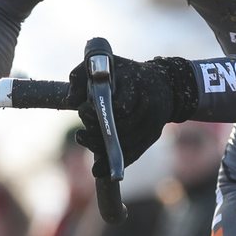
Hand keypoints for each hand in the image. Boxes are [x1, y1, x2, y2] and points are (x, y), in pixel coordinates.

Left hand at [68, 54, 198, 177]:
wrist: (164, 84)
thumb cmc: (127, 74)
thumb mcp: (104, 65)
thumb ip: (82, 76)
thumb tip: (71, 101)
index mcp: (136, 83)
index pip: (118, 105)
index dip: (97, 112)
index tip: (83, 109)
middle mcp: (148, 105)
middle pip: (121, 128)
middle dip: (96, 132)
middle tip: (80, 132)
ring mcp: (152, 123)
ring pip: (126, 143)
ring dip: (101, 148)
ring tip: (83, 140)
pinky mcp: (152, 135)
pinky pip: (134, 153)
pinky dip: (115, 163)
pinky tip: (98, 170)